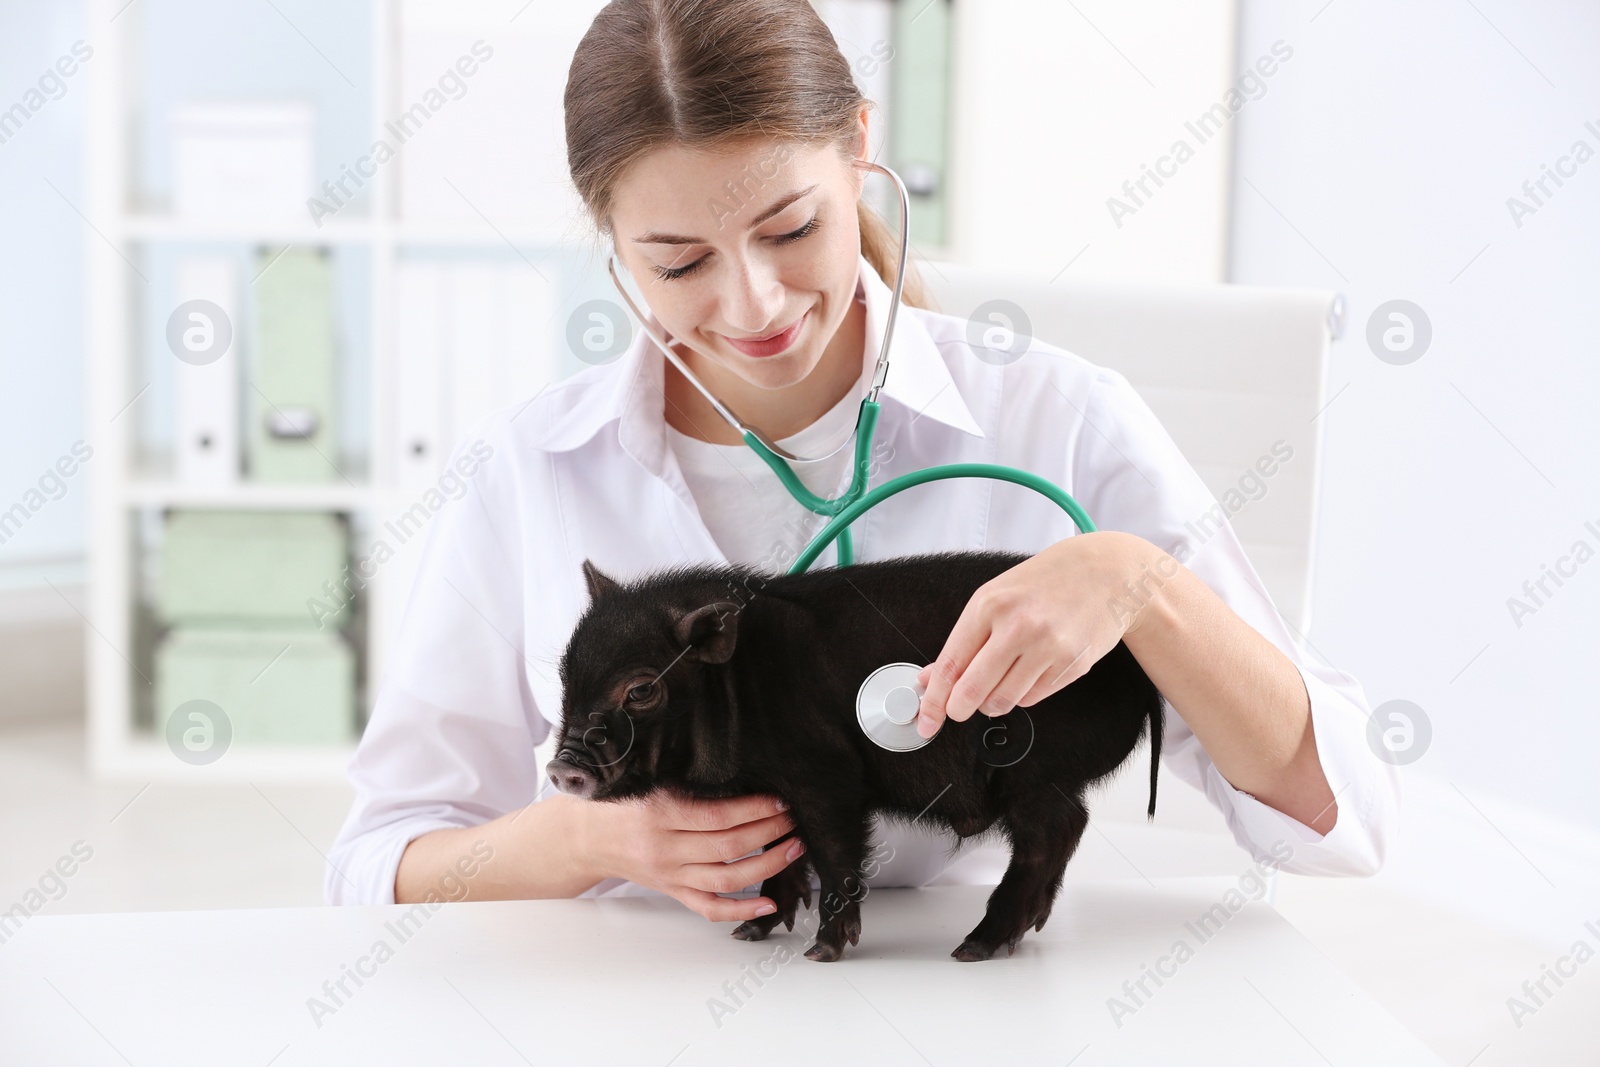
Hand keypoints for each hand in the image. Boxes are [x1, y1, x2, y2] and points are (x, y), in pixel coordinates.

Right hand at [584, 788, 805, 923]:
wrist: (588, 836)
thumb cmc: (619, 803)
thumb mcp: (648, 782)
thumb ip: (689, 783)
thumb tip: (742, 776)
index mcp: (658, 816)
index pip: (716, 817)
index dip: (753, 810)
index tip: (778, 800)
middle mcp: (665, 851)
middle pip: (728, 847)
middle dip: (768, 833)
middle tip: (794, 820)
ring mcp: (671, 877)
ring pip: (726, 879)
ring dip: (766, 865)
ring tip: (792, 849)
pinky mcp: (674, 892)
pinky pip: (710, 907)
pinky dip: (742, 909)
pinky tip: (769, 902)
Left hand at [915, 531, 1152, 736]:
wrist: (1106, 573)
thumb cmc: (1045, 583)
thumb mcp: (996, 597)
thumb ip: (964, 640)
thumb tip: (932, 679)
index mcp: (991, 605)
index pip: (951, 664)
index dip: (934, 700)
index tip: (926, 720)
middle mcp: (1019, 626)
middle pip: (973, 691)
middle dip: (958, 709)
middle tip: (957, 710)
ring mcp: (1049, 648)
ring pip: (1003, 701)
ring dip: (992, 702)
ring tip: (998, 681)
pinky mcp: (1072, 666)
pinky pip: (1032, 698)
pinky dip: (1022, 693)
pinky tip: (1029, 670)